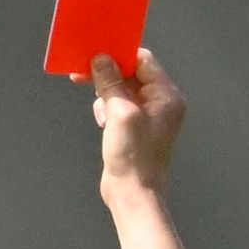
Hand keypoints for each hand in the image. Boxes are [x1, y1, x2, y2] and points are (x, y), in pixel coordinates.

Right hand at [91, 46, 185, 199]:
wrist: (133, 194)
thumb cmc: (134, 157)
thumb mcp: (120, 114)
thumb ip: (111, 83)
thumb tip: (101, 59)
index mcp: (166, 96)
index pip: (143, 61)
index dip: (119, 56)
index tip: (96, 54)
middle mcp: (160, 103)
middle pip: (131, 74)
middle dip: (108, 75)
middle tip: (82, 74)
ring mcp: (148, 116)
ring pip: (122, 90)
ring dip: (106, 96)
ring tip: (103, 116)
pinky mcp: (135, 128)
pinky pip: (119, 107)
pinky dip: (107, 110)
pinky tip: (103, 123)